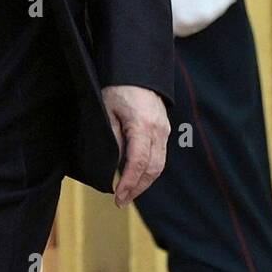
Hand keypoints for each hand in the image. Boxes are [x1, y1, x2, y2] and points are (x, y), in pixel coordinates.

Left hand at [101, 84, 170, 207]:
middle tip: (121, 201)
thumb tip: (116, 165)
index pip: (139, 162)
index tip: (118, 197)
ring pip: (159, 165)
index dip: (129, 183)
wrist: (137, 70)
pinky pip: (159, 155)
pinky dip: (148, 169)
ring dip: (144, 181)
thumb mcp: (107, 111)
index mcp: (143, 125)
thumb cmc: (118, 88)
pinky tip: (136, 175)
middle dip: (137, 188)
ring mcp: (164, 130)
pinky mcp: (164, 130)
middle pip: (153, 168)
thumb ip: (113, 139)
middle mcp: (158, 130)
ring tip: (128, 193)